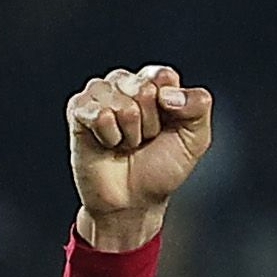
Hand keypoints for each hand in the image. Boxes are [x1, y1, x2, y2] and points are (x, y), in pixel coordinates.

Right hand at [68, 65, 213, 250]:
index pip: (163, 76)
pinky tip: (108, 144)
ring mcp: (99, 94)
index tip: (167, 127)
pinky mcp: (78, 109)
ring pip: (122, 103)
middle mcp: (125, 83)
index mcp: (154, 84)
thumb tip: (169, 93)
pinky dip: (110, 137)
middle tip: (144, 140)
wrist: (134, 201)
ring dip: (130, 133)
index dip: (169, 107)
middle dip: (150, 123)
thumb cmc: (161, 168)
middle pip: (144, 89)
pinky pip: (100, 114)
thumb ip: (198, 106)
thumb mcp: (196, 139)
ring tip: (126, 143)